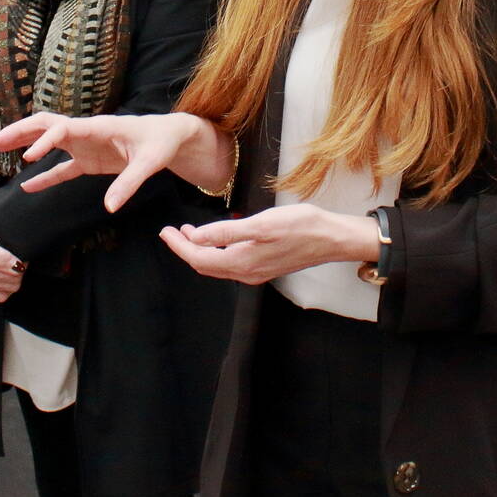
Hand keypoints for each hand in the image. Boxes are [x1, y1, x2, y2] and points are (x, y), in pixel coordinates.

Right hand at [0, 111, 230, 212]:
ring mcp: (86, 147)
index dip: (44, 141)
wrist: (171, 138)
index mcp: (98, 127)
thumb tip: (109, 207)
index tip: (28, 158)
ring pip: (48, 142)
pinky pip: (62, 169)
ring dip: (25, 145)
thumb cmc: (160, 143)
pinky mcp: (90, 161)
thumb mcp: (150, 163)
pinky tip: (27, 187)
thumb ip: (129, 183)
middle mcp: (87, 133)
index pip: (63, 129)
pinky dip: (45, 177)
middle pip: (46, 126)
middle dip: (20, 131)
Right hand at [0, 228, 24, 302]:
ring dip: (11, 282)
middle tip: (17, 262)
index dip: (21, 265)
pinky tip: (1, 276)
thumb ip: (1, 256)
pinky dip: (2, 288)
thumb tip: (16, 266)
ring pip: (5, 294)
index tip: (21, 257)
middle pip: (12, 286)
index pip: (14, 276)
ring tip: (10, 269)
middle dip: (18, 274)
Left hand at [158, 205, 380, 284]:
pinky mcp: (264, 267)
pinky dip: (216, 252)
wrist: (332, 238)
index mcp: (241, 262)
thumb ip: (225, 232)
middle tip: (171, 231)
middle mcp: (245, 273)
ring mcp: (255, 272)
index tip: (165, 231)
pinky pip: (231, 264)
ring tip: (188, 233)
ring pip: (217, 265)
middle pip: (204, 265)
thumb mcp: (260, 223)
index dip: (178, 246)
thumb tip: (195, 238)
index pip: (198, 258)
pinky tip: (217, 238)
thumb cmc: (300, 226)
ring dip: (200, 251)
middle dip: (185, 249)